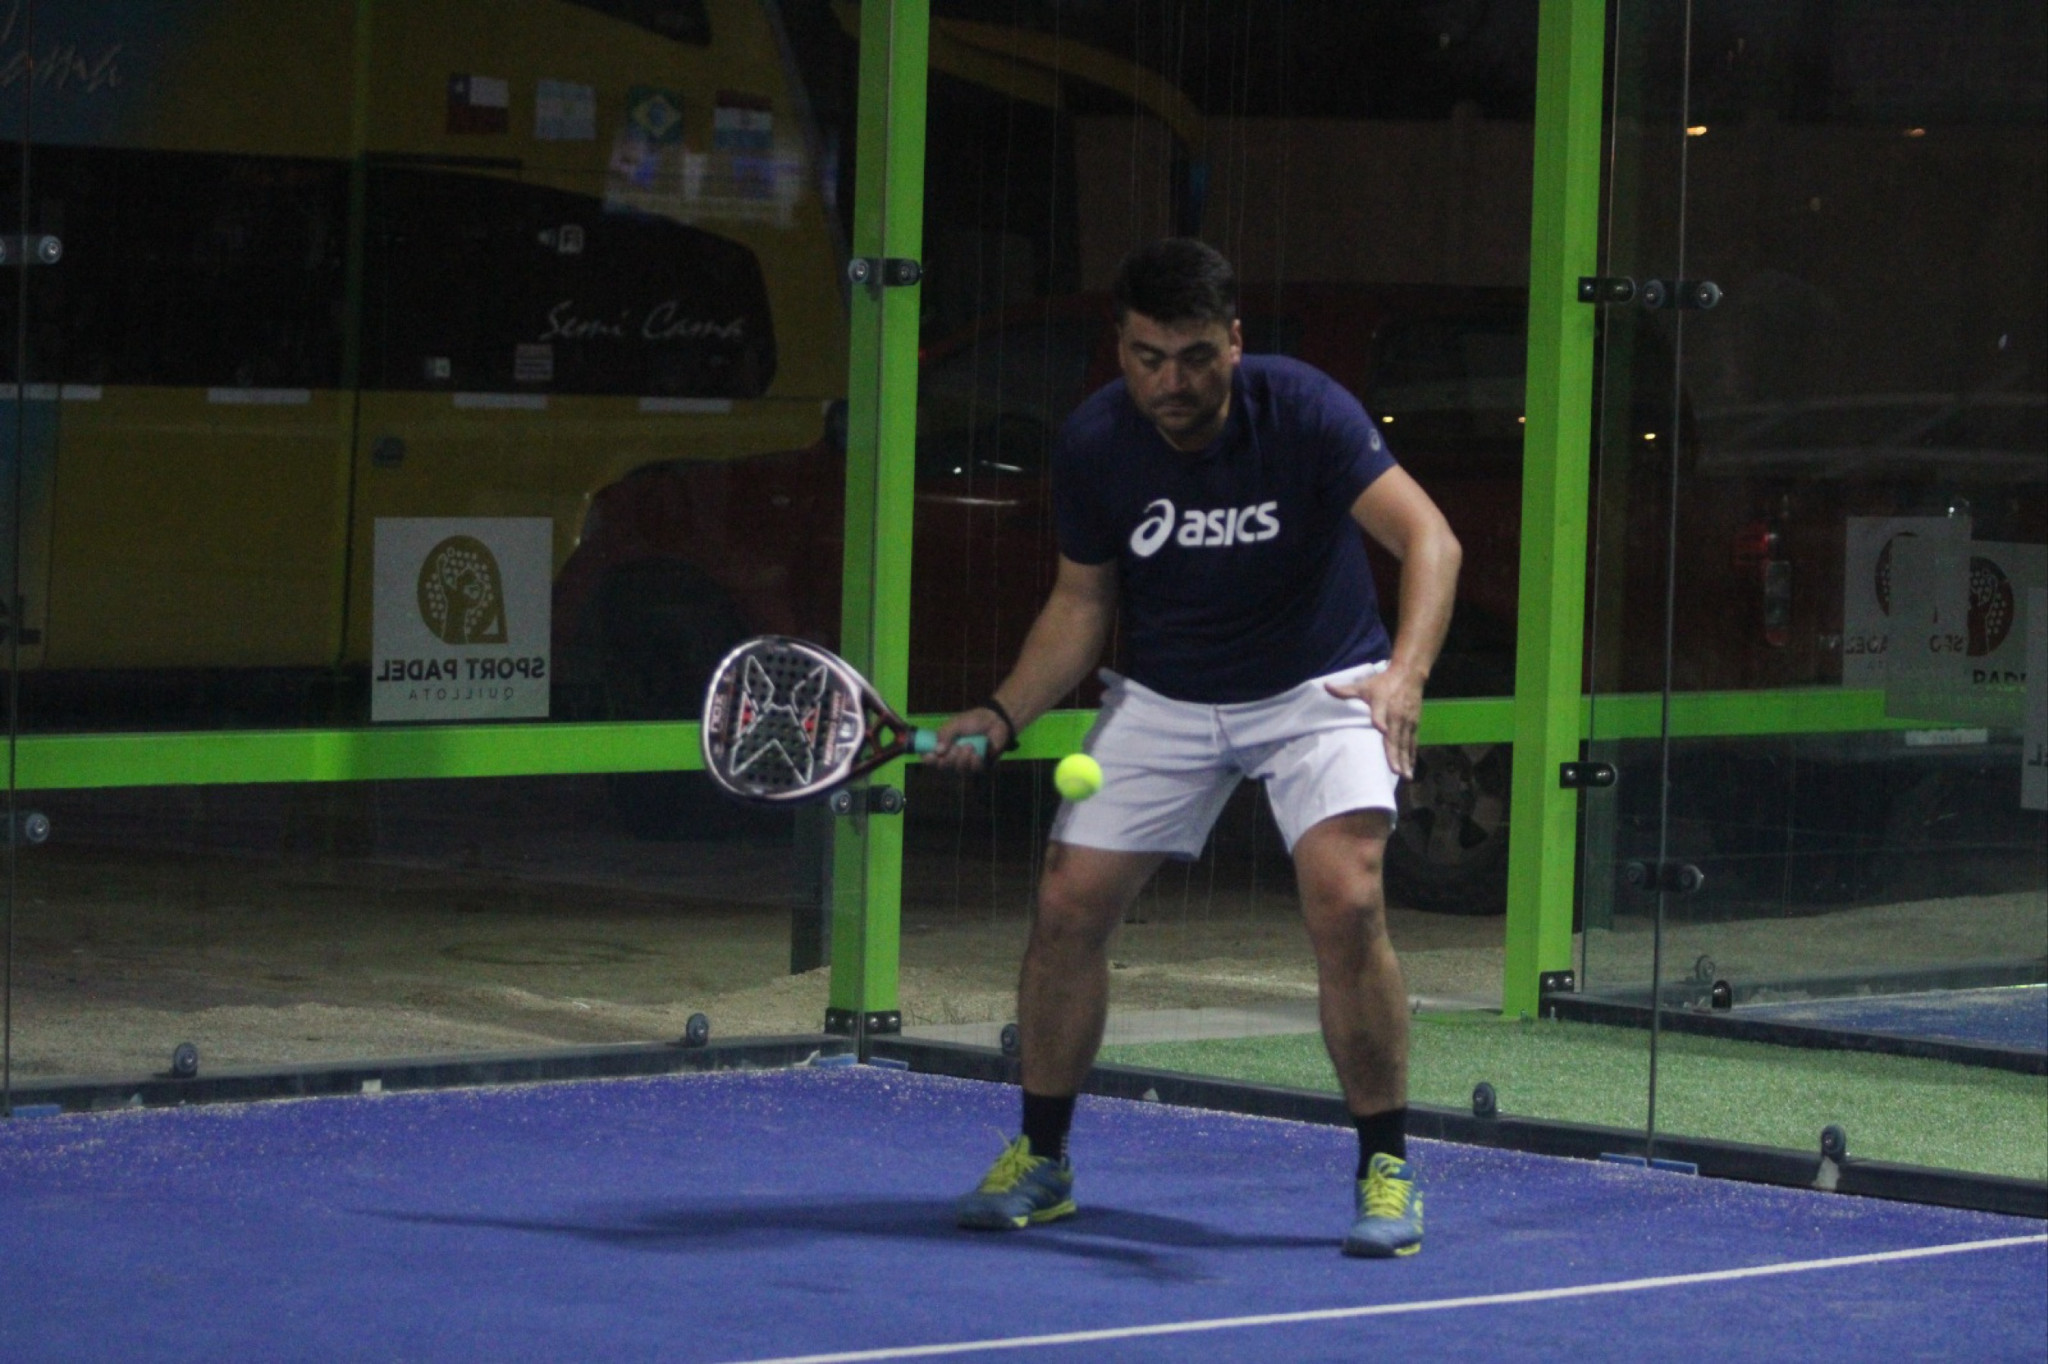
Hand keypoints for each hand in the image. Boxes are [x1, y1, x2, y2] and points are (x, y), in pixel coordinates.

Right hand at [928, 705, 1008, 771]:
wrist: (996, 720)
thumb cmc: (974, 721)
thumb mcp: (956, 724)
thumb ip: (945, 734)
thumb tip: (938, 750)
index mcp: (944, 746)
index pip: (931, 758)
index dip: (929, 760)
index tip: (929, 756)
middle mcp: (954, 757)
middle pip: (944, 768)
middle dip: (948, 760)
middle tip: (956, 748)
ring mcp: (967, 763)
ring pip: (959, 771)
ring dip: (963, 759)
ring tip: (970, 746)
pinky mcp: (981, 767)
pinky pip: (974, 771)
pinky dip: (974, 761)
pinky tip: (977, 753)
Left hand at [1327, 663, 1424, 778]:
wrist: (1408, 675)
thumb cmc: (1382, 683)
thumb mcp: (1364, 685)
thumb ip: (1345, 690)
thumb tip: (1325, 686)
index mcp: (1382, 703)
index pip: (1379, 712)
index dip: (1379, 720)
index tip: (1381, 730)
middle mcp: (1396, 714)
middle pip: (1394, 736)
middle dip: (1394, 754)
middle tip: (1394, 771)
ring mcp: (1406, 721)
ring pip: (1405, 743)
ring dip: (1405, 760)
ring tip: (1404, 776)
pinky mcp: (1413, 725)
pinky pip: (1412, 743)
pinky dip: (1411, 757)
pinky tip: (1409, 770)